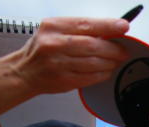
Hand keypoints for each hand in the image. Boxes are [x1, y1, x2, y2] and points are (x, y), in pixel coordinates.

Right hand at [9, 17, 130, 93]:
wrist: (24, 71)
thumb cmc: (43, 49)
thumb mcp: (55, 30)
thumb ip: (79, 29)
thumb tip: (110, 29)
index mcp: (53, 26)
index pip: (86, 24)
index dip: (108, 26)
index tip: (124, 26)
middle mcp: (54, 44)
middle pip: (93, 45)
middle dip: (114, 49)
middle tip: (124, 51)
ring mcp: (59, 63)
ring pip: (94, 63)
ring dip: (110, 62)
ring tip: (115, 61)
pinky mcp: (64, 80)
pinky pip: (91, 77)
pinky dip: (103, 74)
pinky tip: (106, 71)